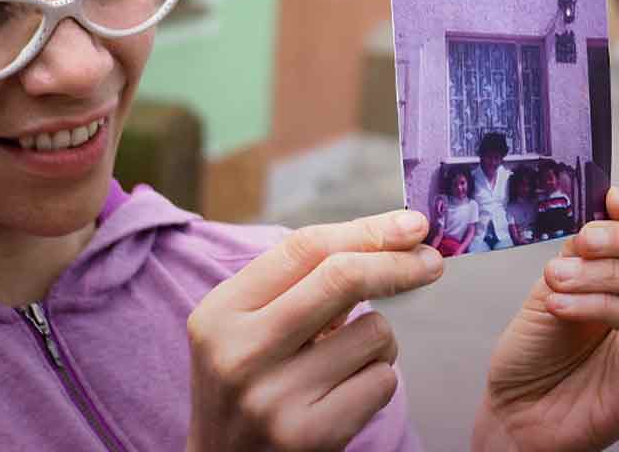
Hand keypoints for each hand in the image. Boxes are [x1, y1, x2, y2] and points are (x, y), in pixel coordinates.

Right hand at [185, 210, 441, 451]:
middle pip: (340, 278)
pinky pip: (381, 381)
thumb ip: (297, 283)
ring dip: (378, 337)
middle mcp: (242, 350)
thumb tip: (388, 239)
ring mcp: (274, 397)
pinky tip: (347, 391)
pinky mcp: (309, 437)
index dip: (364, 229)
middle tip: (431, 259)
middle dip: (397, 262)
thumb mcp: (245, 325)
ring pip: (373, 332)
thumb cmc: (245, 381)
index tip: (410, 223)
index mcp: (221, 311)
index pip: (303, 248)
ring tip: (345, 358)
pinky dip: (378, 377)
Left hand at [473, 187, 618, 451]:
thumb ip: (581, 256)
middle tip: (586, 242)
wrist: (519, 409)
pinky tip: (560, 305)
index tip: (612, 200)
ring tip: (557, 281)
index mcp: (616, 285)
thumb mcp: (555, 289)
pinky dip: (599, 306)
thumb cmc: (535, 353)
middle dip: (618, 241)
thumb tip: (603, 210)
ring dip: (600, 276)